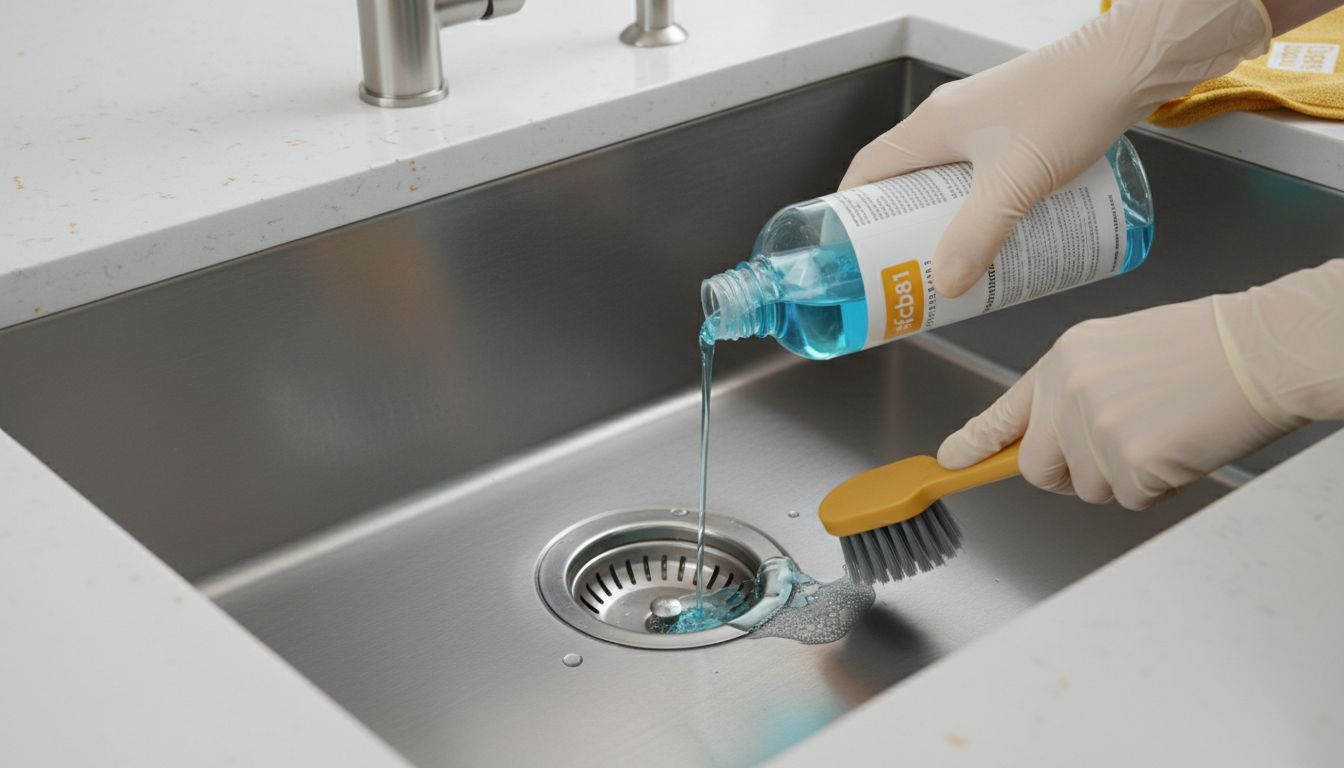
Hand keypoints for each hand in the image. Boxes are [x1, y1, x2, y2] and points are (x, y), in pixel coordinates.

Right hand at [839, 0, 1269, 296]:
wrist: (1130, 66)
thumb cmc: (1071, 106)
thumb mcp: (1016, 184)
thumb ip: (978, 237)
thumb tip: (947, 284)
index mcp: (932, 125)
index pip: (867, 170)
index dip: (851, 214)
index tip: (851, 252)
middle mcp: (950, 119)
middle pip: (904, 181)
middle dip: (900, 229)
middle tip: (906, 268)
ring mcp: (983, 122)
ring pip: (943, 180)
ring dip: (942, 220)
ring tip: (953, 261)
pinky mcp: (1016, 128)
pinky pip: (978, 175)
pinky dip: (977, 206)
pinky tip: (999, 233)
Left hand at [938, 260, 1343, 508]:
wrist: (1260, 349)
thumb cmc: (1203, 349)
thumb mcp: (1116, 351)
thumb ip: (1074, 389)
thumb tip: (1051, 431)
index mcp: (1062, 361)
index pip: (1005, 412)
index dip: (974, 443)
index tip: (950, 462)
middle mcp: (1067, 392)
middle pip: (1038, 468)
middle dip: (1071, 472)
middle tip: (1120, 447)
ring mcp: (1093, 428)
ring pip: (1088, 488)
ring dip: (1124, 476)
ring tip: (1163, 430)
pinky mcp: (1127, 462)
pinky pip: (1129, 498)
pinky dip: (1156, 485)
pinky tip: (1179, 445)